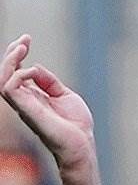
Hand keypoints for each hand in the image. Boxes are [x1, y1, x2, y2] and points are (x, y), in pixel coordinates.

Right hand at [0, 36, 94, 172]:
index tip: (27, 39)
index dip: (17, 54)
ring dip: (9, 61)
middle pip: (5, 74)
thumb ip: (48, 81)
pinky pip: (9, 89)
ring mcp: (24, 106)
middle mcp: (24, 101)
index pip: (15, 72)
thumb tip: (35, 66)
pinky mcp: (27, 111)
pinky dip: (18, 75)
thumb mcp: (65, 95)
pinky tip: (31, 71)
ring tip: (21, 48)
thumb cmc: (76, 126)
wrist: (82, 146)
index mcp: (31, 97)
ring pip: (1, 80)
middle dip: (11, 53)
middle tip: (24, 40)